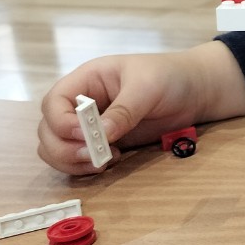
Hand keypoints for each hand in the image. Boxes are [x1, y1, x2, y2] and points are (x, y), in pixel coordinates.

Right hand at [37, 43, 244, 174]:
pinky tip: (112, 162)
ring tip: (104, 161)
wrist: (196, 91)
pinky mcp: (103, 144)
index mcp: (86, 81)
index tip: (85, 135)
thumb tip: (102, 135)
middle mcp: (81, 104)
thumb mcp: (147, 87)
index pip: (53, 103)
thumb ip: (124, 110)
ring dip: (72, 162)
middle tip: (94, 157)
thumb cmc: (170, 77)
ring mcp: (90, 126)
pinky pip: (79, 160)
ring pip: (57, 149)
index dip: (61, 123)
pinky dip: (86, 167)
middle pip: (48, 131)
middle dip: (64, 148)